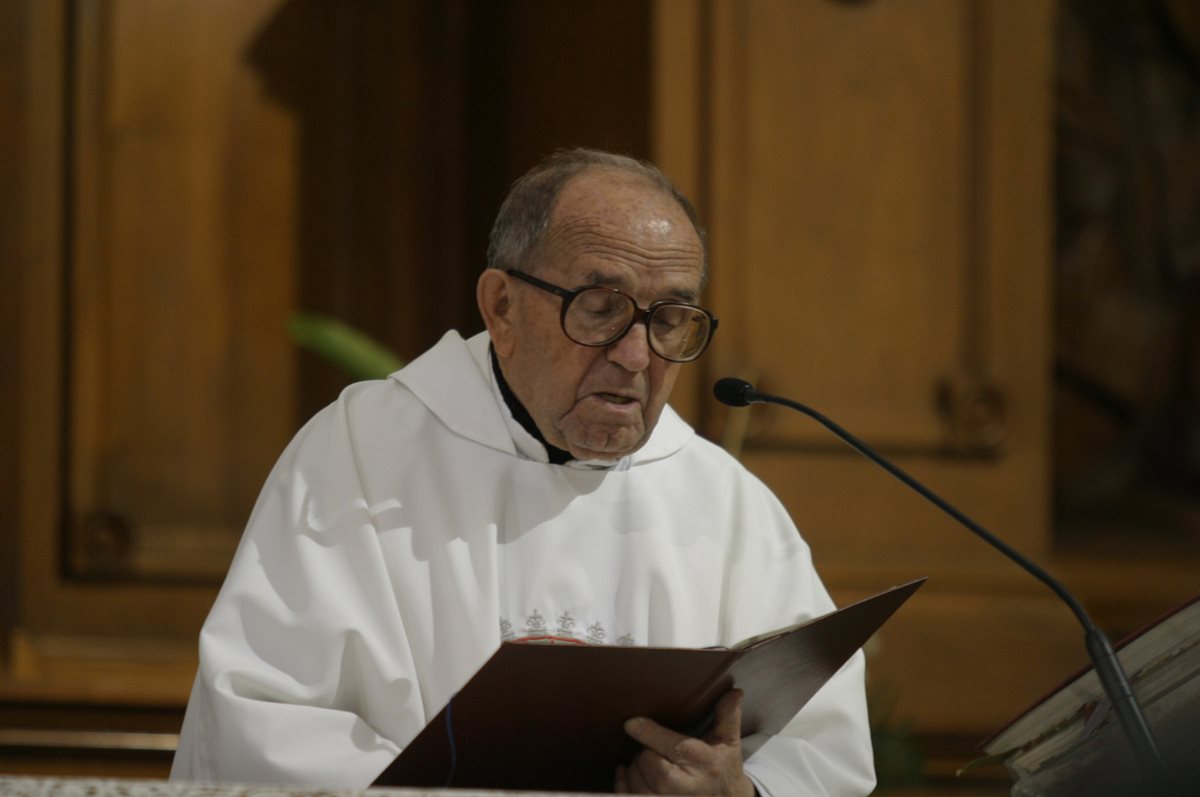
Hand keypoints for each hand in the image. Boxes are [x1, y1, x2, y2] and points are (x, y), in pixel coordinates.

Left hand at [614, 689, 756, 795]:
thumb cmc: (722, 770)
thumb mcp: (728, 743)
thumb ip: (727, 717)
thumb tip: (735, 693)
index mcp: (703, 763)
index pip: (672, 747)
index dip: (648, 733)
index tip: (632, 723)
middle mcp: (684, 786)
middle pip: (647, 760)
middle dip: (645, 750)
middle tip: (655, 749)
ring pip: (635, 777)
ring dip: (635, 767)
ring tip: (650, 763)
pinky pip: (627, 793)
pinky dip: (624, 781)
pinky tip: (631, 774)